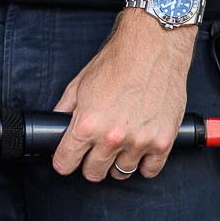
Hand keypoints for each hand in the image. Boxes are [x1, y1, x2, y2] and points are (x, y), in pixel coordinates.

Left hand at [49, 12, 194, 181]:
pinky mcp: (163, 142)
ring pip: (121, 173)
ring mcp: (139, 142)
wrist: (153, 47)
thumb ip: (65, 108)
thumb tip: (57, 124)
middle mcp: (112, 138)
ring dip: (118, 162)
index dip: (64, 161)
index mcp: (87, 124)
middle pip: (93, 173)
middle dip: (90, 163)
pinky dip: (144, 164)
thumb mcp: (80, 82)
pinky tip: (139, 149)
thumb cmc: (119, 60)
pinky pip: (150, 171)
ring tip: (120, 144)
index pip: (65, 163)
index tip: (68, 159)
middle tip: (95, 150)